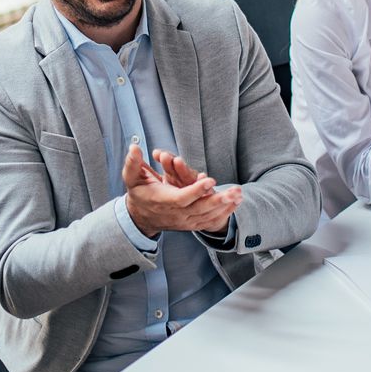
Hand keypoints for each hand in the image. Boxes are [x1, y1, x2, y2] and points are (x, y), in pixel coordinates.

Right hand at [123, 141, 240, 235]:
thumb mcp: (132, 178)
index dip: (196, 190)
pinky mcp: (190, 224)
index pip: (183, 198)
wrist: (140, 218)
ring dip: (225, 207)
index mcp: (164, 201)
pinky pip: (209, 221)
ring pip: (207, 216)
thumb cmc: (139, 194)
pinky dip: (223, 214)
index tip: (209, 179)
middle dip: (219, 200)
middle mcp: (176, 213)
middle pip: (200, 209)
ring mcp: (184, 221)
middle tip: (235, 191)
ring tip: (239, 196)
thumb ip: (133, 163)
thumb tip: (134, 148)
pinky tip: (235, 205)